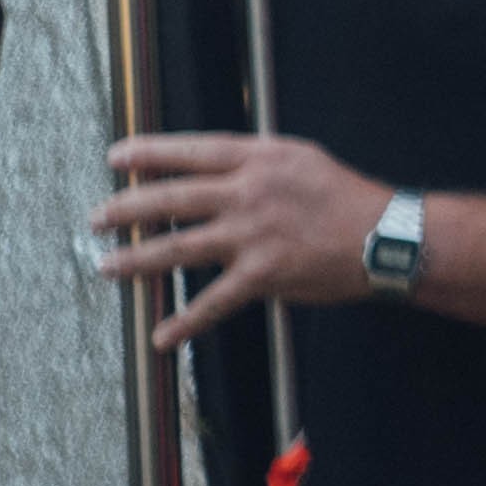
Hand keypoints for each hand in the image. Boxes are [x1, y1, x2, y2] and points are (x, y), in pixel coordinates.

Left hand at [94, 134, 392, 351]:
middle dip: (126, 208)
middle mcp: (249, 193)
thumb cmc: (348, 198)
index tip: (116, 157)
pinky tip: (161, 334)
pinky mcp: (263, 275)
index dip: (147, 153)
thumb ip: (255, 162)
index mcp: (259, 159)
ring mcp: (252, 235)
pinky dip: (185, 322)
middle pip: (170, 198)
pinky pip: (214, 301)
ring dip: (137, 259)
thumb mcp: (301, 159)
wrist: (389, 237)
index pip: (190, 152)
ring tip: (108, 266)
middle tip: (97, 217)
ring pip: (178, 247)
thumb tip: (213, 169)